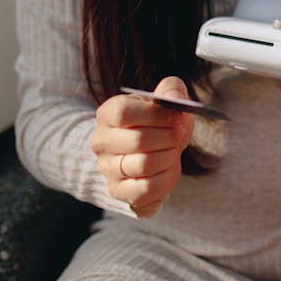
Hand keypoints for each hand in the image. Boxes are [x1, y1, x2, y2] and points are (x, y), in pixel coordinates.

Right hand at [89, 76, 194, 217]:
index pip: (124, 113)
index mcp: (108, 113)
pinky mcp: (119, 191)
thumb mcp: (165, 100)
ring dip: (169, 156)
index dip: (157, 115)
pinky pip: (146, 189)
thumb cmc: (159, 123)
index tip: (176, 116)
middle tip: (179, 135)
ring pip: (145, 164)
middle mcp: (101, 142)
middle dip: (170, 137)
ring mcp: (107, 168)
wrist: (152, 151)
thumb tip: (174, 98)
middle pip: (139, 140)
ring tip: (173, 151)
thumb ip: (171, 89)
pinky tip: (168, 168)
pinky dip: (166, 179)